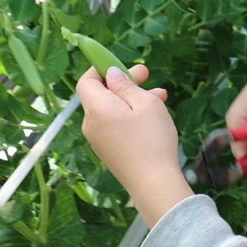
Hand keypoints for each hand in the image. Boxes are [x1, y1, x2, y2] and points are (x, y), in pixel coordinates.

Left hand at [76, 64, 192, 227]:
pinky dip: (130, 116)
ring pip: (112, 110)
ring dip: (132, 99)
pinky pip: (115, 125)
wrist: (153, 183)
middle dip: (123, 82)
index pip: (86, 81)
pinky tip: (153, 117)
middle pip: (100, 95)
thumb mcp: (145, 104)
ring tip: (160, 96)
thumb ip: (125, 85)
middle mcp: (91, 124)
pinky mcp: (109, 151)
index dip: (100, 68)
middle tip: (147, 74)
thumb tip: (111, 74)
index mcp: (96, 109)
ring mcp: (99, 140)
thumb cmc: (151, 139)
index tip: (121, 63)